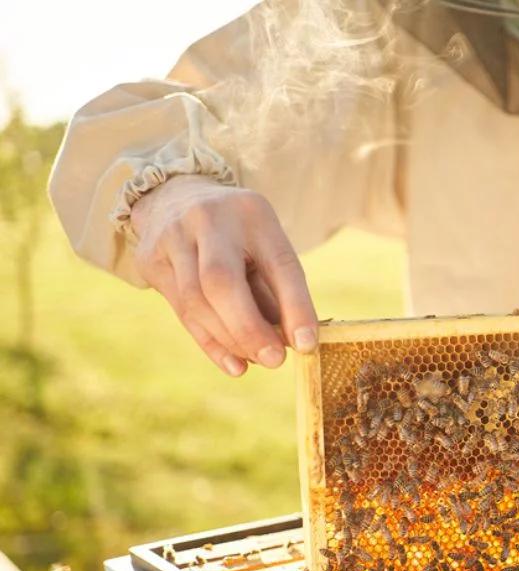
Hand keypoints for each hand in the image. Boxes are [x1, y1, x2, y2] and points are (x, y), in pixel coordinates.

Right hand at [130, 175, 317, 375]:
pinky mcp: (151, 260)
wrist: (175, 198)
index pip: (278, 262)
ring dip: (230, 339)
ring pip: (196, 300)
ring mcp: (172, 238)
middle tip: (275, 360)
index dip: (295, 306)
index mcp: (252, 211)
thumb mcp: (265, 244)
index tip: (307, 344)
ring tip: (257, 360)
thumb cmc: (237, 233)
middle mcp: (208, 219)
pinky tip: (234, 364)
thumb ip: (277, 289)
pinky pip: (182, 311)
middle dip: (249, 328)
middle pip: (221, 281)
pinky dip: (211, 342)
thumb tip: (293, 342)